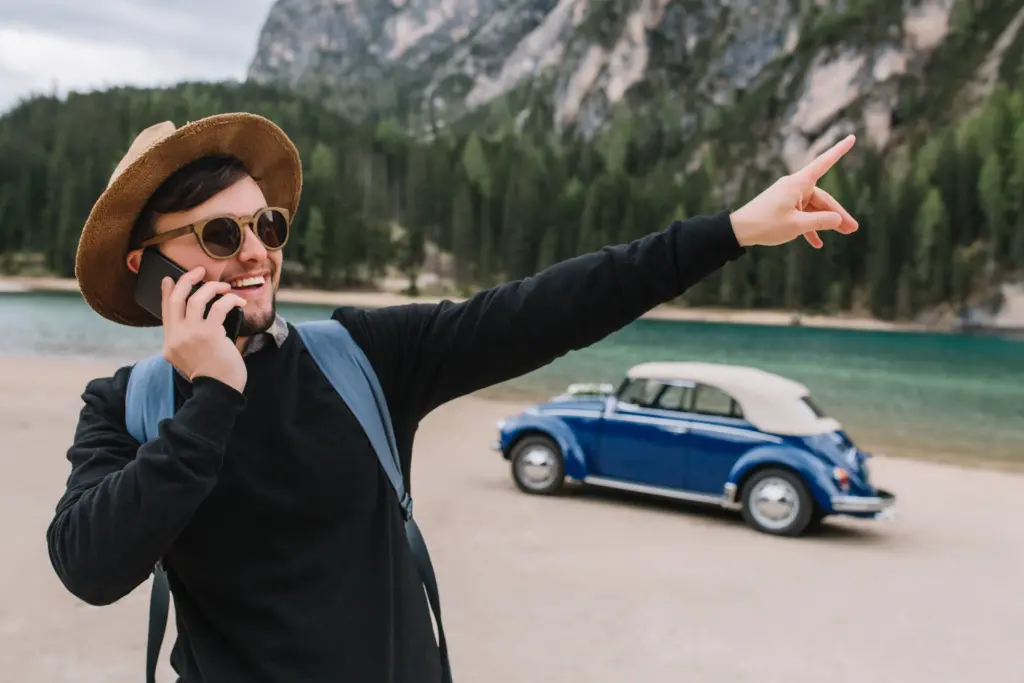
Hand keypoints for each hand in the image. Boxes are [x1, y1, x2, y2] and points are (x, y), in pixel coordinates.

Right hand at [160, 266, 247, 392]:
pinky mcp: (210, 334)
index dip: (167, 292)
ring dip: (212, 288)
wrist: (219, 392)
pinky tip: (238, 301)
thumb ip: (187, 340)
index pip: (165, 311)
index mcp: (169, 343)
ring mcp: (191, 335)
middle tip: (200, 271)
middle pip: (176, 299)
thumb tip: (195, 319)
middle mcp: (176, 337)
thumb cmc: (212, 376)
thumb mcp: (190, 358)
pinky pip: (219, 307)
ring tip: (224, 287)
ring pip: (197, 299)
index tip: (170, 279)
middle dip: (187, 280)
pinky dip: (230, 300)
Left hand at [729, 134, 859, 248]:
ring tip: (843, 234)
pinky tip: (817, 243)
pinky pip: (802, 215)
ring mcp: (789, 197)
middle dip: (838, 214)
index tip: (851, 137)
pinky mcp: (783, 207)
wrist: (739, 230)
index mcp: (798, 183)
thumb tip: (837, 219)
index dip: (839, 151)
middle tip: (853, 229)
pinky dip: (809, 228)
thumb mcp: (796, 225)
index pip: (824, 163)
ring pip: (814, 208)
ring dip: (826, 222)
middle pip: (822, 198)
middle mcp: (795, 187)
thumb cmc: (766, 224)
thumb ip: (820, 221)